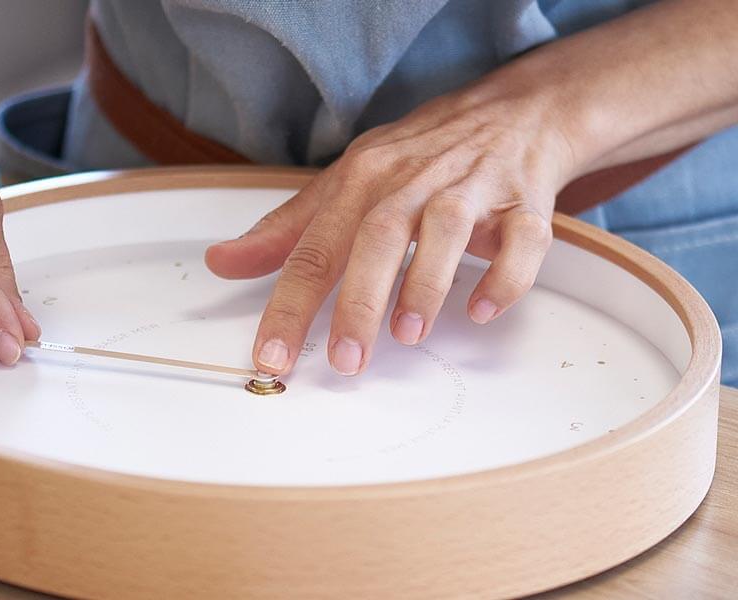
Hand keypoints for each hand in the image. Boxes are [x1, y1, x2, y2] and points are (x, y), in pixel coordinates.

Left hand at [206, 82, 574, 375]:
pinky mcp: (524, 204)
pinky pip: (522, 240)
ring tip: (407, 334)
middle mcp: (412, 182)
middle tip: (345, 361)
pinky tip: (482, 308)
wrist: (510, 114)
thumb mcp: (342, 185)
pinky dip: (505, 276)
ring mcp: (471, 189)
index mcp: (360, 181)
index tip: (272, 355)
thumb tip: (221, 263)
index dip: (289, 305)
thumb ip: (285, 231)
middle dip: (358, 302)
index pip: (314, 247)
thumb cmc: (416, 159)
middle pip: (377, 236)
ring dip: (426, 283)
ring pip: (447, 230)